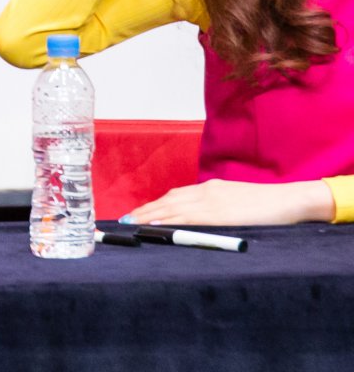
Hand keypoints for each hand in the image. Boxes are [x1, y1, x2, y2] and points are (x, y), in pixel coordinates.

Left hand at [123, 177, 334, 225]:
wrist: (288, 200)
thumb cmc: (266, 204)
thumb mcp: (235, 201)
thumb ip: (216, 206)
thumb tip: (200, 217)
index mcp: (209, 189)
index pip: (174, 196)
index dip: (154, 205)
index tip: (138, 213)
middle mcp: (206, 192)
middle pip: (168, 201)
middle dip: (145, 211)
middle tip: (125, 220)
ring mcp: (211, 202)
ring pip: (173, 208)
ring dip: (150, 216)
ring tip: (133, 224)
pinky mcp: (219, 214)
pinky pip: (188, 218)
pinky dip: (169, 221)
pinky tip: (156, 225)